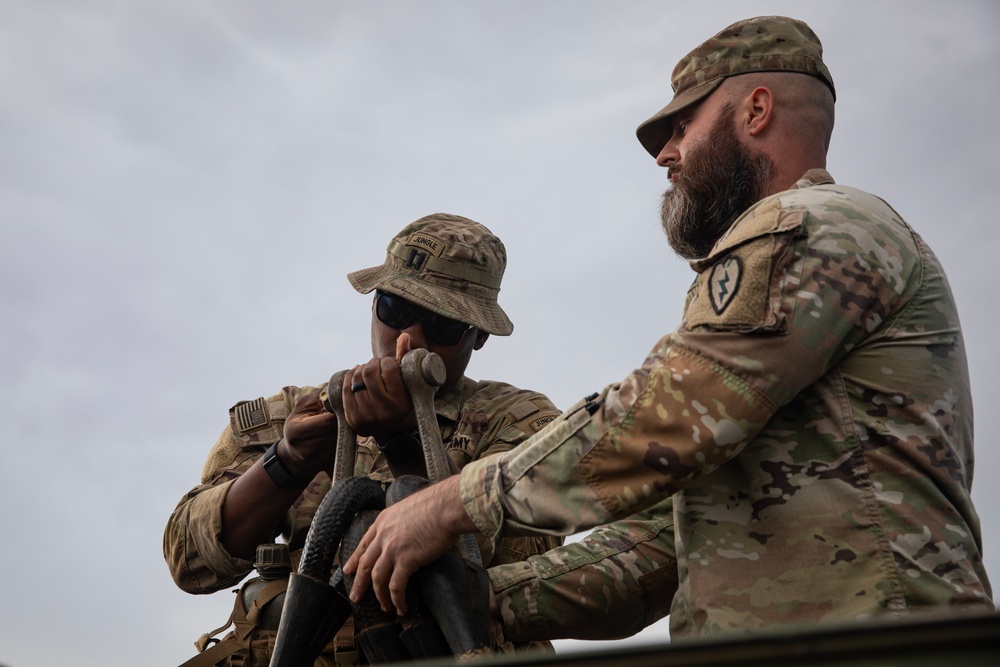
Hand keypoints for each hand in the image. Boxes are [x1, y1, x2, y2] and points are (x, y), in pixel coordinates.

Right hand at [280, 389, 338, 475]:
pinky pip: (344, 447)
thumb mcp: (301, 409)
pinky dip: (345, 438)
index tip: (344, 404)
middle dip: (344, 419)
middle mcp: (308, 448)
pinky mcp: (329, 463)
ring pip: (342, 438)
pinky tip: (341, 433)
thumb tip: (335, 388)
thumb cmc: (297, 426)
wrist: (294, 456)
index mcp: (297, 431)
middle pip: (336, 431)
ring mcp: (320, 458)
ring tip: (344, 421)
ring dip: (346, 428)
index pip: (326, 421)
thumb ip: (316, 397)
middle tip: (349, 411)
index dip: (338, 411)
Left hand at [342, 334, 416, 438]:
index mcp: (402, 401)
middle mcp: (385, 411)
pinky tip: (356, 374)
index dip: (388, 361)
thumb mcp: (409, 382)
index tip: (389, 363)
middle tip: (376, 364)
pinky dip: (350, 377)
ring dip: (361, 369)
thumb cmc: (403, 398)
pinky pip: (346, 390)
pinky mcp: (354, 419)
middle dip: (372, 363)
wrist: (393, 429)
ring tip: (367, 370)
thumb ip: (405, 358)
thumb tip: (404, 336)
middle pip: (370, 372)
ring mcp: (368, 416)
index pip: (390, 368)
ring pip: (356, 379)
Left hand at [342, 475, 474, 614]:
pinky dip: (396, 600)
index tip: (348, 570)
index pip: (364, 543)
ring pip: (378, 579)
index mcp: (383, 521)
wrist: (447, 507)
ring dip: (379, 596)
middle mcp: (383, 535)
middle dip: (359, 583)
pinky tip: (400, 608)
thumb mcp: (409, 509)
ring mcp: (393, 549)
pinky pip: (396, 586)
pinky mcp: (406, 560)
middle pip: (365, 564)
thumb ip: (401, 522)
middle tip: (355, 597)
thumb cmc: (437, 505)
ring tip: (384, 608)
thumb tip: (407, 533)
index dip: (355, 559)